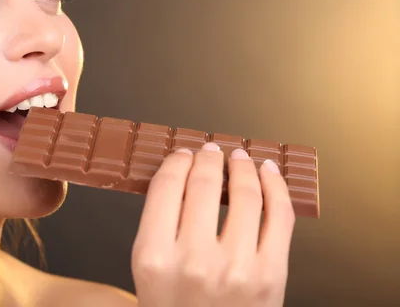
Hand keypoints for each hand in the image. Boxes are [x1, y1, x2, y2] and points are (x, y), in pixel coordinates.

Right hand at [131, 142, 295, 306]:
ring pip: (245, 194)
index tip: (183, 155)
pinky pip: (279, 216)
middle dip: (208, 159)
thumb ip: (158, 224)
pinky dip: (276, 186)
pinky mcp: (271, 276)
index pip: (167, 186)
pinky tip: (268, 172)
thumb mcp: (147, 271)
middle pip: (204, 184)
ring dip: (243, 166)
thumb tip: (182, 175)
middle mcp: (194, 261)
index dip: (177, 161)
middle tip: (210, 151)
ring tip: (240, 157)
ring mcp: (238, 268)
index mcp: (154, 257)